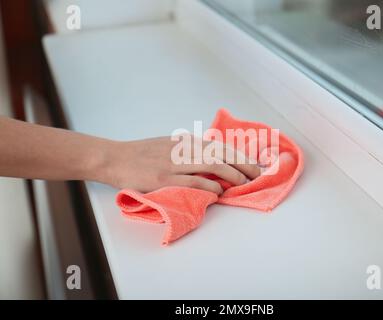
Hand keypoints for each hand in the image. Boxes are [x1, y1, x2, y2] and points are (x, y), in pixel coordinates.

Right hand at [100, 136, 260, 193]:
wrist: (114, 157)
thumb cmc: (142, 154)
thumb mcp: (169, 146)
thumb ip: (189, 151)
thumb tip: (212, 160)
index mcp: (185, 142)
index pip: (220, 146)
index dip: (240, 155)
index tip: (255, 164)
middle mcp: (182, 149)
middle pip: (221, 153)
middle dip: (243, 164)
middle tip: (258, 175)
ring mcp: (172, 163)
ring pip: (211, 165)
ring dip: (231, 174)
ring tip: (244, 183)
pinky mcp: (163, 178)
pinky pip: (192, 181)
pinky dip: (209, 186)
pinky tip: (219, 191)